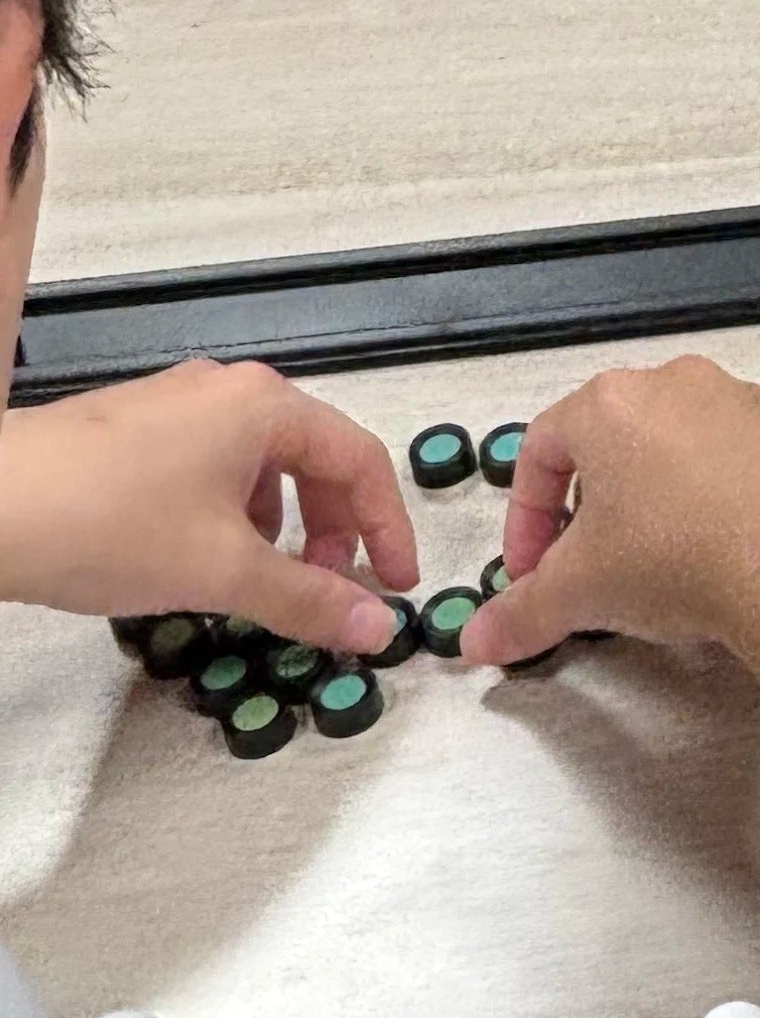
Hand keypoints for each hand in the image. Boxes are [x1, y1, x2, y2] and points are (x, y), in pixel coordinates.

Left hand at [0, 359, 417, 651]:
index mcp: (264, 405)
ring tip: (254, 581)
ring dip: (277, 526)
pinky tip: (195, 559)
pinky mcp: (132, 428)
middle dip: (331, 530)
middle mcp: (226, 390)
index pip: (360, 462)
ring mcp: (174, 404)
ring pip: (258, 465)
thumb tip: (377, 627)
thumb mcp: (222, 571)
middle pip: (313, 458)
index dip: (387, 528)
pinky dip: (228, 514)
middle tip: (327, 590)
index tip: (394, 584)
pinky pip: (210, 466)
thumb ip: (310, 600)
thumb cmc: (106, 523)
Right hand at [461, 355, 759, 670]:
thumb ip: (520, 613)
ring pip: (684, 446)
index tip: (530, 575)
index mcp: (610, 404)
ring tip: (667, 565)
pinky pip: (749, 459)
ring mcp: (749, 400)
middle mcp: (679, 384)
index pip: (539, 451)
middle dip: (593, 508)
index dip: (524, 519)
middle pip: (613, 442)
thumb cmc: (674, 558)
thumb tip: (475, 641)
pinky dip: (729, 498)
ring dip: (662, 499)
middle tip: (594, 569)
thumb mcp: (580, 593)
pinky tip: (734, 552)